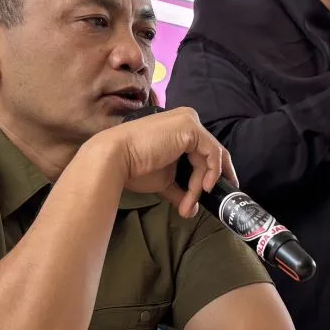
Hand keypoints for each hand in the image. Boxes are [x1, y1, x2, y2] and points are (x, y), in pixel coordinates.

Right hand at [97, 106, 233, 218]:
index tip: (213, 194)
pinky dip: (211, 173)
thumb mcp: (165, 180)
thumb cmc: (135, 167)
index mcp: (181, 128)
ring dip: (201, 185)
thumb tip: (191, 210)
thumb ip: (181, 190)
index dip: (212, 174)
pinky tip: (203, 188)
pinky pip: (212, 153)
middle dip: (213, 180)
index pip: (205, 151)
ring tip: (188, 204)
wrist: (115, 158)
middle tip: (214, 202)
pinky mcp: (190, 127)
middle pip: (211, 154)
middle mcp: (188, 119)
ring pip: (210, 157)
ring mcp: (190, 121)